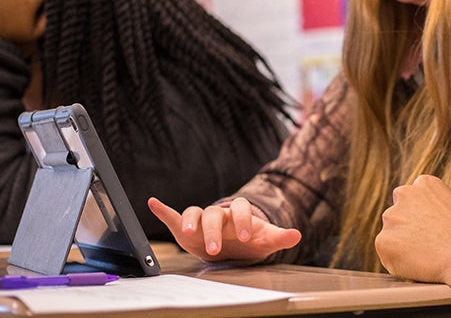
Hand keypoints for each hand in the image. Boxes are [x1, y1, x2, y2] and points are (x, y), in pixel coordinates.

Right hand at [148, 197, 300, 262]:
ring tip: (187, 233)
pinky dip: (163, 210)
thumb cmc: (250, 241)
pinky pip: (174, 215)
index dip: (244, 220)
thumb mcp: (266, 240)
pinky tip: (153, 203)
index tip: (245, 236)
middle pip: (215, 214)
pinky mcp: (186, 227)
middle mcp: (220, 213)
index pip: (242, 209)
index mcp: (240, 214)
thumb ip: (280, 236)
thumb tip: (297, 235)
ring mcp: (203, 219)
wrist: (235, 245)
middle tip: (213, 248)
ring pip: (194, 212)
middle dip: (213, 230)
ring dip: (190, 222)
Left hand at [375, 175, 450, 314]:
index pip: (411, 201)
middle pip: (397, 216)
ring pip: (391, 237)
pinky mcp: (384, 241)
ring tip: (428, 257)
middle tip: (428, 247)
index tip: (431, 232)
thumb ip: (432, 210)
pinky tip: (421, 265)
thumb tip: (420, 225)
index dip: (421, 219)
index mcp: (424, 183)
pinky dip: (400, 265)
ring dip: (402, 247)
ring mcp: (392, 217)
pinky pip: (388, 257)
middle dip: (407, 231)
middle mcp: (404, 194)